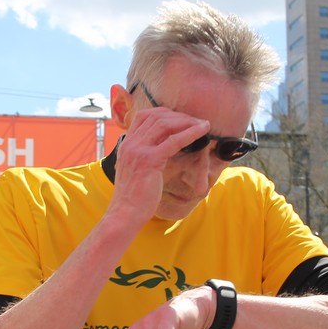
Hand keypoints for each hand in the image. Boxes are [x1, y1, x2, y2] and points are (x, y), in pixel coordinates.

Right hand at [107, 106, 209, 228]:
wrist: (125, 214)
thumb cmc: (133, 198)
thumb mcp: (134, 172)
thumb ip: (142, 158)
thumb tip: (159, 153)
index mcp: (126, 144)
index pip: (144, 116)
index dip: (164, 114)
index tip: (180, 119)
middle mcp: (130, 143)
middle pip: (156, 116)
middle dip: (179, 116)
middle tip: (196, 121)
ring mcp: (138, 150)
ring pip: (165, 124)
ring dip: (187, 121)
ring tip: (202, 124)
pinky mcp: (149, 160)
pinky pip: (173, 141)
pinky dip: (190, 133)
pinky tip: (202, 131)